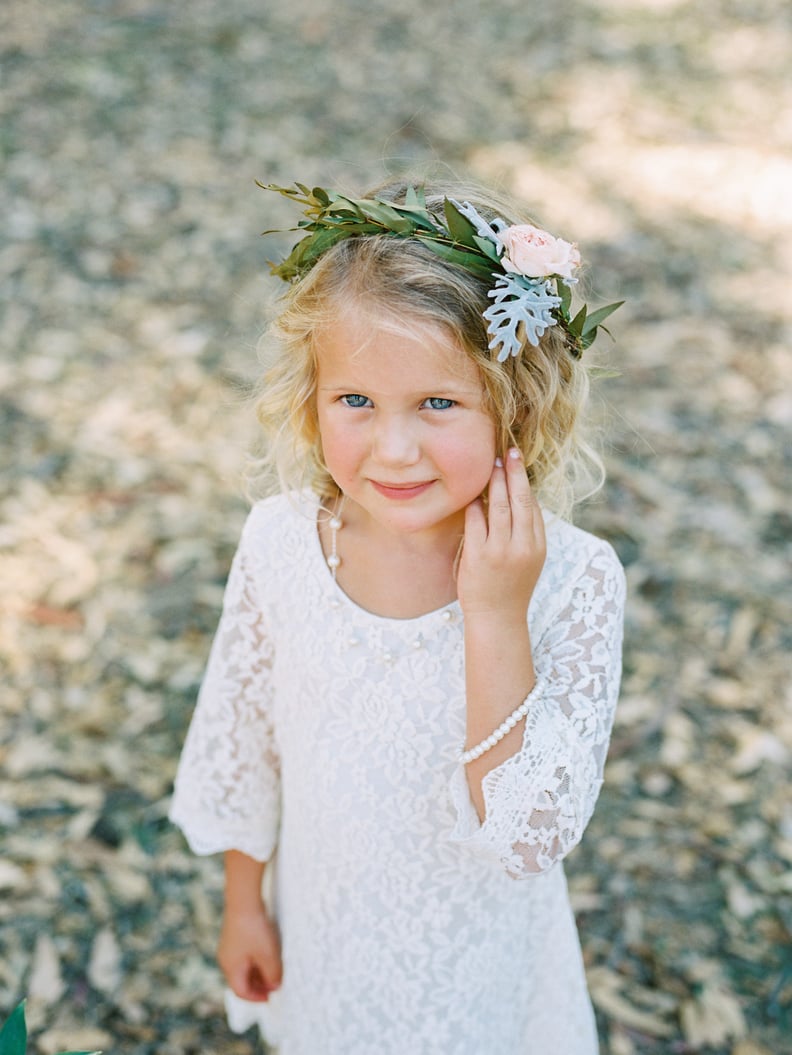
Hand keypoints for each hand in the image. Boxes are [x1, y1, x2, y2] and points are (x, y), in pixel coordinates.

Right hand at [217, 903, 282, 1001]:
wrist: (243, 899)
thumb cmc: (255, 929)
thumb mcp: (268, 955)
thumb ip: (273, 974)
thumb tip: (275, 986)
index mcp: (231, 968)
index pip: (241, 991)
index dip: (256, 997)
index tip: (270, 997)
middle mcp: (225, 959)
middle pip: (241, 980)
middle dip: (258, 985)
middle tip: (274, 985)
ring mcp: (228, 947)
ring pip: (242, 967)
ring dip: (257, 972)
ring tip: (273, 971)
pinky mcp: (233, 935)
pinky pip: (243, 955)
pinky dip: (254, 960)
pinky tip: (267, 954)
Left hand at [457, 448, 545, 621]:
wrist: (497, 619)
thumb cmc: (510, 587)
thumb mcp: (529, 560)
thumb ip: (527, 533)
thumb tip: (522, 501)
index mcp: (538, 546)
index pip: (534, 506)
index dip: (525, 482)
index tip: (519, 462)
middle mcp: (523, 546)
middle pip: (520, 500)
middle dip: (514, 473)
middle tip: (510, 451)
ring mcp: (501, 551)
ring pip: (499, 507)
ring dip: (495, 482)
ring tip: (493, 464)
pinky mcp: (480, 556)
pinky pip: (476, 522)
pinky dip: (474, 505)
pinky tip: (472, 493)